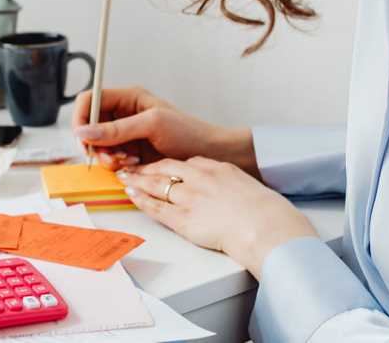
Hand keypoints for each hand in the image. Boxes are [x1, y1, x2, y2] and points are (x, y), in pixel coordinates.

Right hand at [72, 87, 255, 172]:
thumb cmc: (188, 132)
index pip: (88, 100)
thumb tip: (83, 132)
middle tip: (112, 156)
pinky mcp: (129, 153)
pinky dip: (116, 166)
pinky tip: (133, 166)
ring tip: (128, 162)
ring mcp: (125, 135)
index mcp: (127, 97)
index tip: (83, 139)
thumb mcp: (152, 125)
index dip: (81, 118)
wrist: (210, 154)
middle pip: (89, 126)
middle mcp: (123, 114)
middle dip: (96, 144)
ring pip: (97, 146)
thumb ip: (116, 129)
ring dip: (107, 157)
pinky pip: (109, 159)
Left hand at [118, 157, 316, 277]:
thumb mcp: (245, 184)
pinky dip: (142, 200)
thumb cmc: (262, 209)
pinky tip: (132, 195)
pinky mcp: (184, 219)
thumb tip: (225, 186)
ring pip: (157, 185)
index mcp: (216, 168)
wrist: (263, 225)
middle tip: (131, 166)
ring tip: (124, 178)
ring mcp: (190, 198)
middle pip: (165, 168)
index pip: (186, 163)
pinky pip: (157, 208)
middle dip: (145, 168)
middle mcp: (199, 179)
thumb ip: (229, 181)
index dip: (169, 164)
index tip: (160, 165)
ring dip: (137, 181)